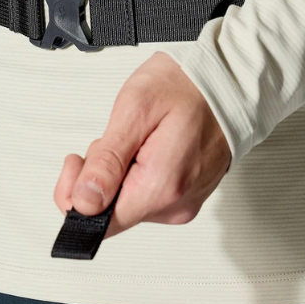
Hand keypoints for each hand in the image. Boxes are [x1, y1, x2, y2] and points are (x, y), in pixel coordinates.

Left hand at [53, 51, 231, 240]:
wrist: (226, 79)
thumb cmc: (185, 86)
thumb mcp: (134, 109)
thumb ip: (107, 161)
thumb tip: (84, 201)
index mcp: (162, 186)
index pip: (99, 224)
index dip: (78, 197)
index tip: (80, 162)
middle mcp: (176, 204)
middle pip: (112, 213)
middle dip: (100, 177)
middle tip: (115, 139)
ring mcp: (185, 202)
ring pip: (128, 202)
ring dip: (120, 173)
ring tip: (139, 137)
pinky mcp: (187, 197)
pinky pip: (148, 195)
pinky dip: (139, 173)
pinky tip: (151, 147)